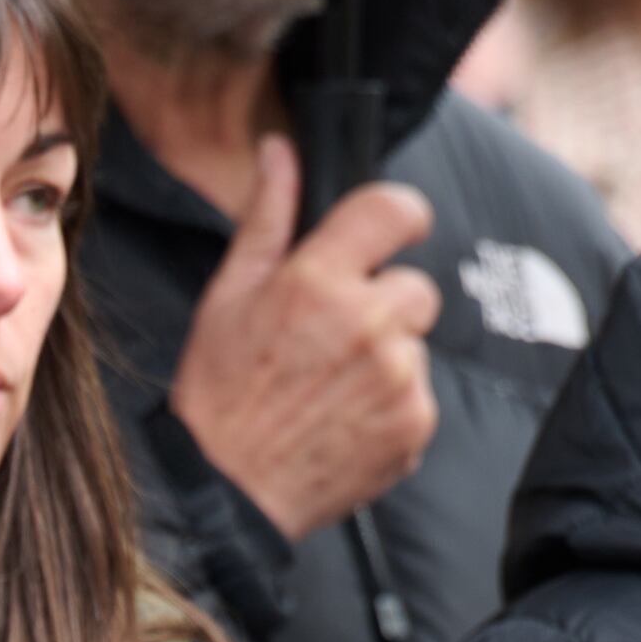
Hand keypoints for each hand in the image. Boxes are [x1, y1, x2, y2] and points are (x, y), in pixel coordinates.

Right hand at [171, 136, 437, 544]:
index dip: (401, 216)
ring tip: (331, 388)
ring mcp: (398, 377)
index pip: (396, 210)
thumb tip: (279, 150)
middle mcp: (367, 322)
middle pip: (417, 287)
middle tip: (332, 341)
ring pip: (416, 344)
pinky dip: (392, 406)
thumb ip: (268, 217)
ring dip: (387, 359)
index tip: (394, 232)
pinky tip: (344, 419)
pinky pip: (420, 396)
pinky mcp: (415, 424)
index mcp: (318, 280)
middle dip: (383, 306)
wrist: (228, 491)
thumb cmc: (219, 392)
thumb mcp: (228, 295)